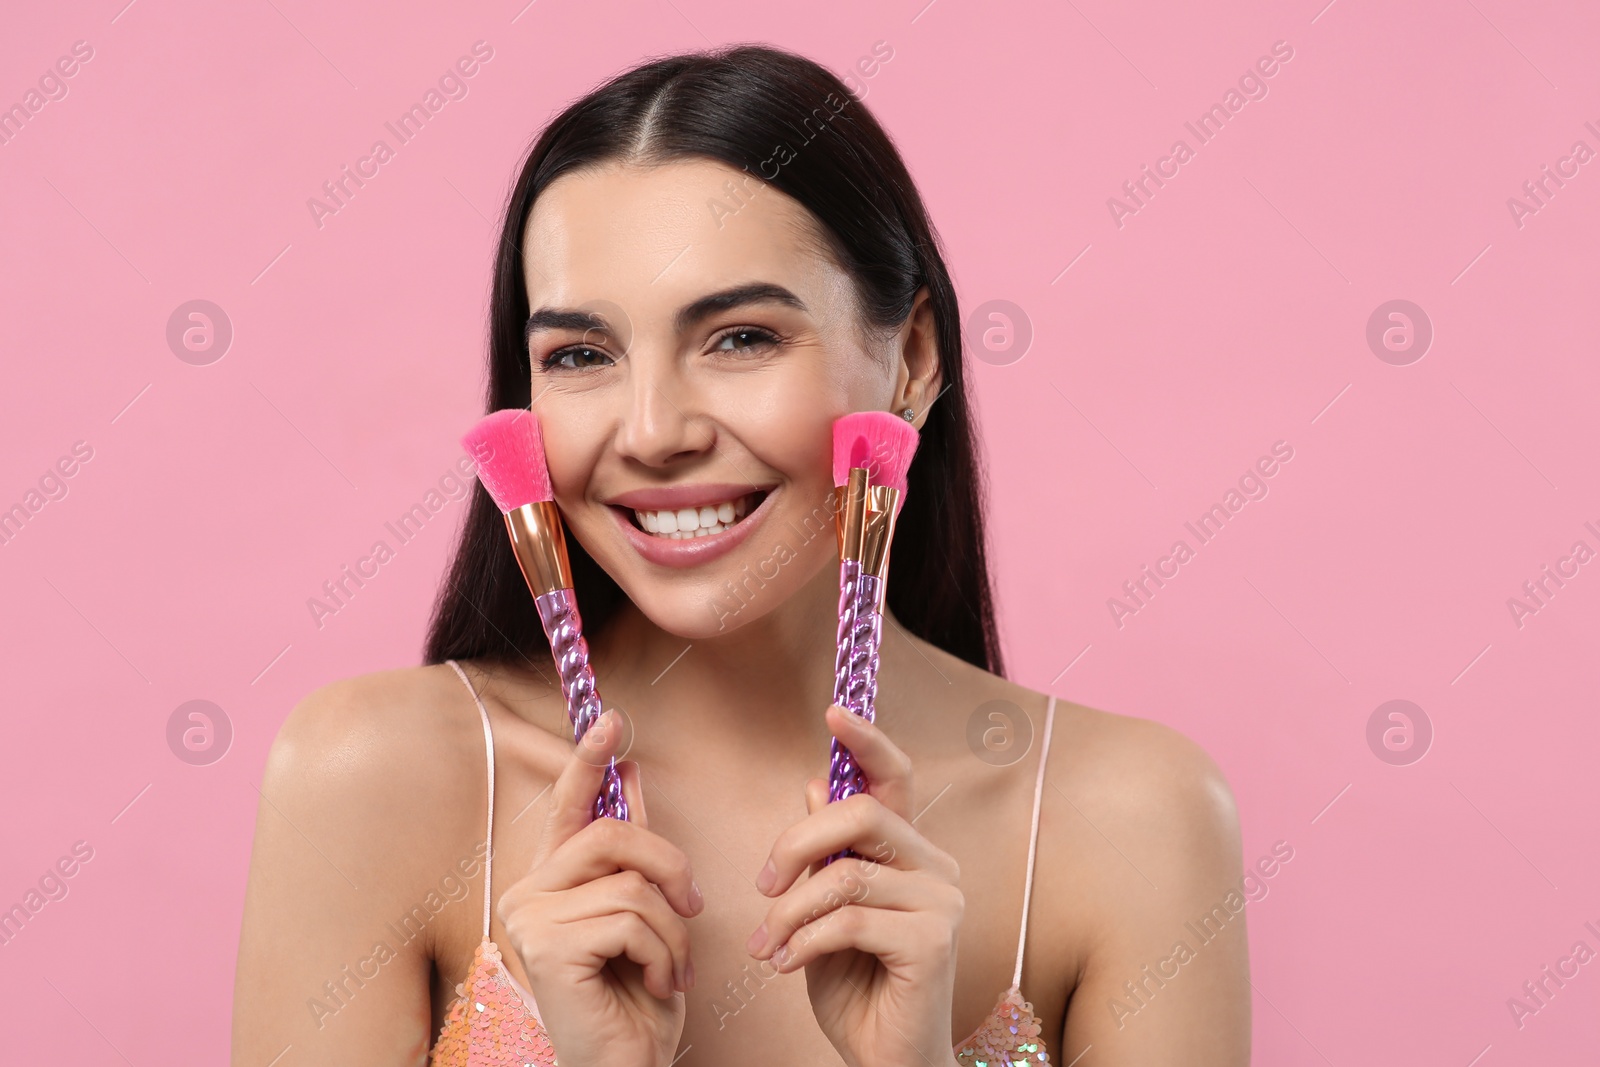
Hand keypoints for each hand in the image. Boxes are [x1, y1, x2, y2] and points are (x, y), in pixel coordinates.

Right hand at [495, 709, 701, 1066]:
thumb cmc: (635, 999)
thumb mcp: (646, 915)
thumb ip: (633, 853)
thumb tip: (632, 777)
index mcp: (551, 880)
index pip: (569, 807)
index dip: (589, 760)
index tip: (613, 718)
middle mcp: (528, 893)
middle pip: (612, 836)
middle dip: (669, 866)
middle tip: (692, 907)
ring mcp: (531, 920)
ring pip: (630, 883)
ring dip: (672, 929)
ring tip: (670, 967)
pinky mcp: (548, 948)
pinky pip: (630, 919)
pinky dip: (662, 952)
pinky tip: (656, 984)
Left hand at [747, 705, 964, 1066]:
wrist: (885, 1061)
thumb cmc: (857, 988)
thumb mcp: (824, 913)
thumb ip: (826, 856)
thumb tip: (813, 786)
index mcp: (911, 854)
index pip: (895, 778)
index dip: (867, 740)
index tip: (833, 711)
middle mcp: (937, 868)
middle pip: (861, 812)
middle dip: (797, 842)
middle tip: (763, 884)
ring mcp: (943, 903)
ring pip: (845, 873)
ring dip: (789, 911)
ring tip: (766, 946)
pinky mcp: (935, 941)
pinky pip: (849, 918)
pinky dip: (804, 941)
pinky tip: (786, 966)